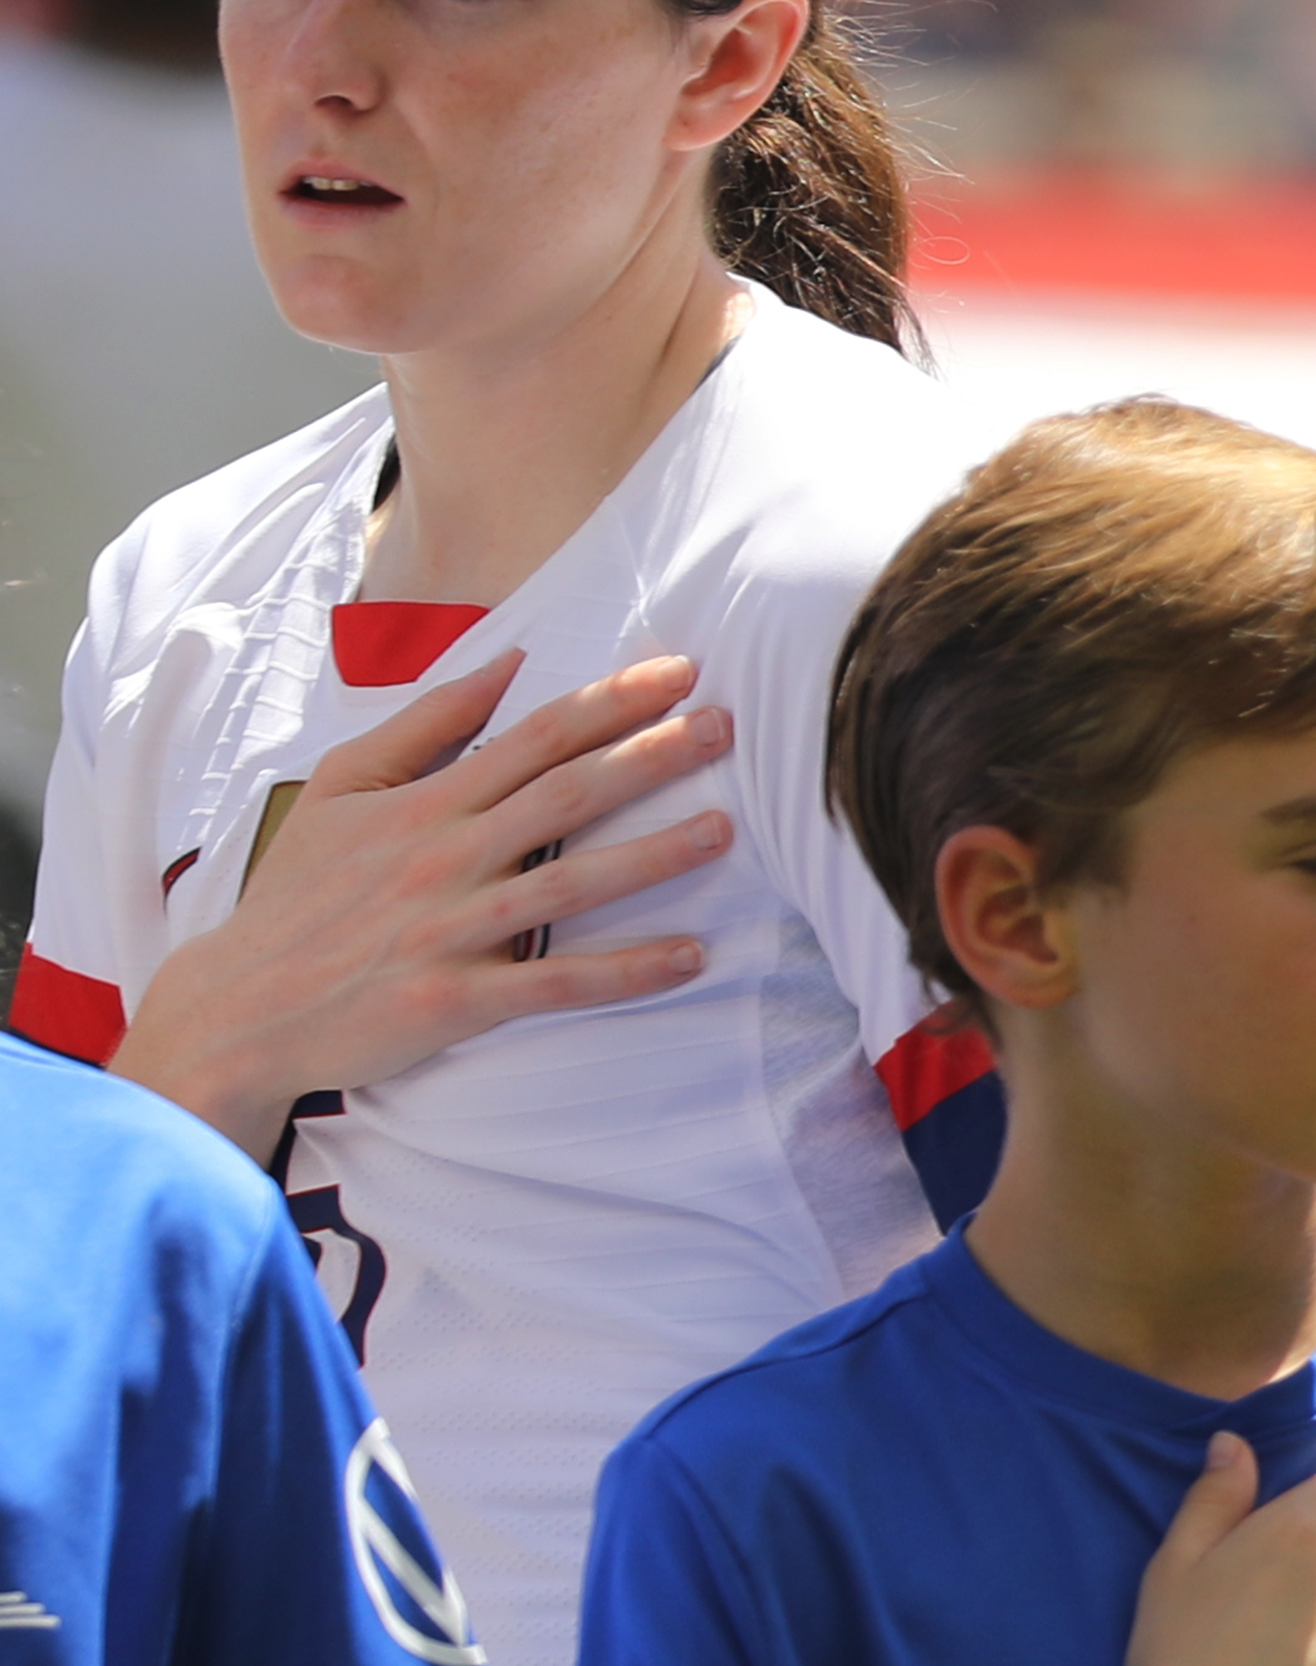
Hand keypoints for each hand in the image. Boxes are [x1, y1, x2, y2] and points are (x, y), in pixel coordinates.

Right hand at [113, 650, 737, 1156]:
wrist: (237, 1006)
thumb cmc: (298, 894)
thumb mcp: (340, 788)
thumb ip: (424, 723)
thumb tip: (507, 659)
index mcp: (423, 804)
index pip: (534, 738)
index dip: (611, 702)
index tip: (679, 673)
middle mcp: (443, 859)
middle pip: (564, 796)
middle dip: (651, 756)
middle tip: (729, 727)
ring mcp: (450, 932)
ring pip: (568, 885)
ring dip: (653, 856)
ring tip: (724, 829)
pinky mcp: (453, 1001)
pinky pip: (554, 983)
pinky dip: (625, 971)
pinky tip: (691, 955)